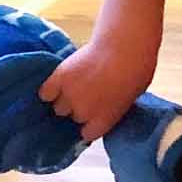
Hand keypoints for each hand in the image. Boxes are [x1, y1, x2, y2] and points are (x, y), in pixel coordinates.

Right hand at [35, 37, 153, 143]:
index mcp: (103, 122)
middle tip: (87, 94)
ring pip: (59, 107)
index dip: (90, 124)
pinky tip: (58, 84)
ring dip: (65, 99)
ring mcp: (69, 95)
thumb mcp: (130, 98)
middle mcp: (83, 113)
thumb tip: (105, 106)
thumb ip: (113, 109)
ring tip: (73, 87)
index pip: (88, 134)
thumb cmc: (136, 70)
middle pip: (74, 117)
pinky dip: (50, 90)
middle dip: (80, 108)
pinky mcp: (58, 78)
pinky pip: (45, 92)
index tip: (92, 116)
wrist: (124, 47)